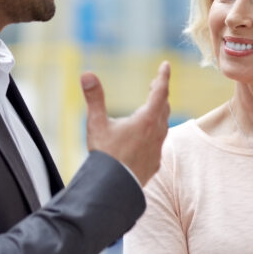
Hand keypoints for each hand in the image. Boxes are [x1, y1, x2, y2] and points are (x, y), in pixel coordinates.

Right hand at [82, 61, 170, 185]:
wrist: (113, 188)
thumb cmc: (106, 155)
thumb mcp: (97, 124)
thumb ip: (94, 98)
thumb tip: (86, 74)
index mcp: (146, 120)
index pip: (160, 92)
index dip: (163, 77)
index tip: (166, 65)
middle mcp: (156, 133)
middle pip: (164, 107)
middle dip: (160, 93)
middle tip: (156, 83)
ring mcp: (157, 149)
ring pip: (163, 125)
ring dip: (159, 112)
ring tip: (152, 108)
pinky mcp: (154, 162)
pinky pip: (159, 142)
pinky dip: (155, 132)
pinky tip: (147, 137)